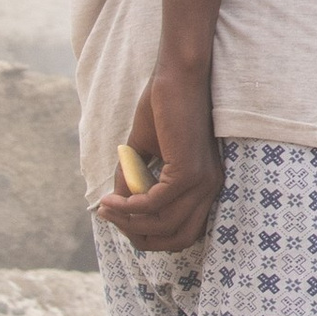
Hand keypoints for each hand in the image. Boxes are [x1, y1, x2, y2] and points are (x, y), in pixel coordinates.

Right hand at [96, 69, 226, 255]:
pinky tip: (113, 199)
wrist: (177, 77)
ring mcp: (202, 182)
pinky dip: (131, 206)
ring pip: (164, 224)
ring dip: (129, 221)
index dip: (150, 235)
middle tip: (111, 220)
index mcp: (205, 186)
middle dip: (141, 237)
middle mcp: (210, 189)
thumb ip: (133, 180)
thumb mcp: (143, 151)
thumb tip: (114, 207)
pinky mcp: (189, 171)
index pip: (184, 232)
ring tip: (106, 207)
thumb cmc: (162, 108)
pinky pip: (155, 203)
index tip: (120, 222)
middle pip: (178, 238)